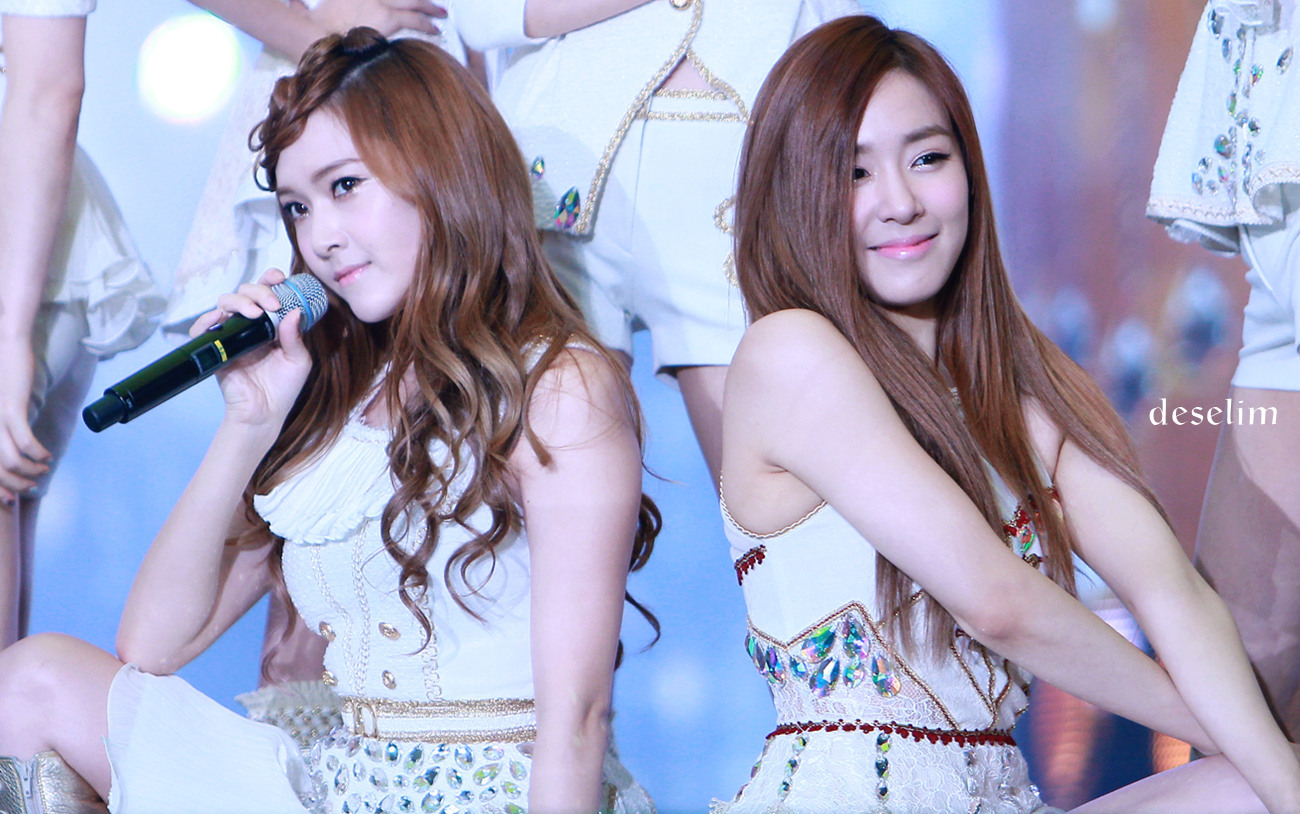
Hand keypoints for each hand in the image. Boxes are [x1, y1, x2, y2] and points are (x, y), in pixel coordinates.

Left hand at [0, 334, 49, 503]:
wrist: (7, 344)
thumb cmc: (2, 374)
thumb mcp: (0, 406)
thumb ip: (1, 427)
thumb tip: (10, 450)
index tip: (9, 499)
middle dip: (14, 485)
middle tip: (30, 488)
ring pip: (10, 460)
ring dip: (29, 472)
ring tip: (41, 471)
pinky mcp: (11, 407)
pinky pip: (25, 441)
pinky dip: (37, 453)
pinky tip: (46, 456)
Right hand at [189, 269, 312, 428]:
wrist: (264, 412)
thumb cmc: (284, 387)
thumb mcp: (298, 361)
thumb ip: (295, 337)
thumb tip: (294, 311)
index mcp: (272, 323)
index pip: (267, 293)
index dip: (270, 280)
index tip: (279, 278)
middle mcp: (250, 325)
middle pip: (245, 292)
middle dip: (258, 291)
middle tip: (271, 305)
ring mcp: (232, 334)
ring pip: (225, 303)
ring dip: (239, 301)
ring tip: (254, 313)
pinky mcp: (216, 347)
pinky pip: (202, 329)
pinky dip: (205, 320)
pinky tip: (217, 319)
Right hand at [302, 0, 446, 38]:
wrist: (313, 39)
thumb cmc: (308, 31)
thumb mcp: (304, 10)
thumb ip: (300, 5)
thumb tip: (294, 3)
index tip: (405, 1)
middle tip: (434, 3)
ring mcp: (377, 1)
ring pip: (411, 0)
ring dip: (428, 6)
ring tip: (440, 13)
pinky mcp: (386, 17)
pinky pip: (413, 19)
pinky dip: (426, 23)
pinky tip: (435, 28)